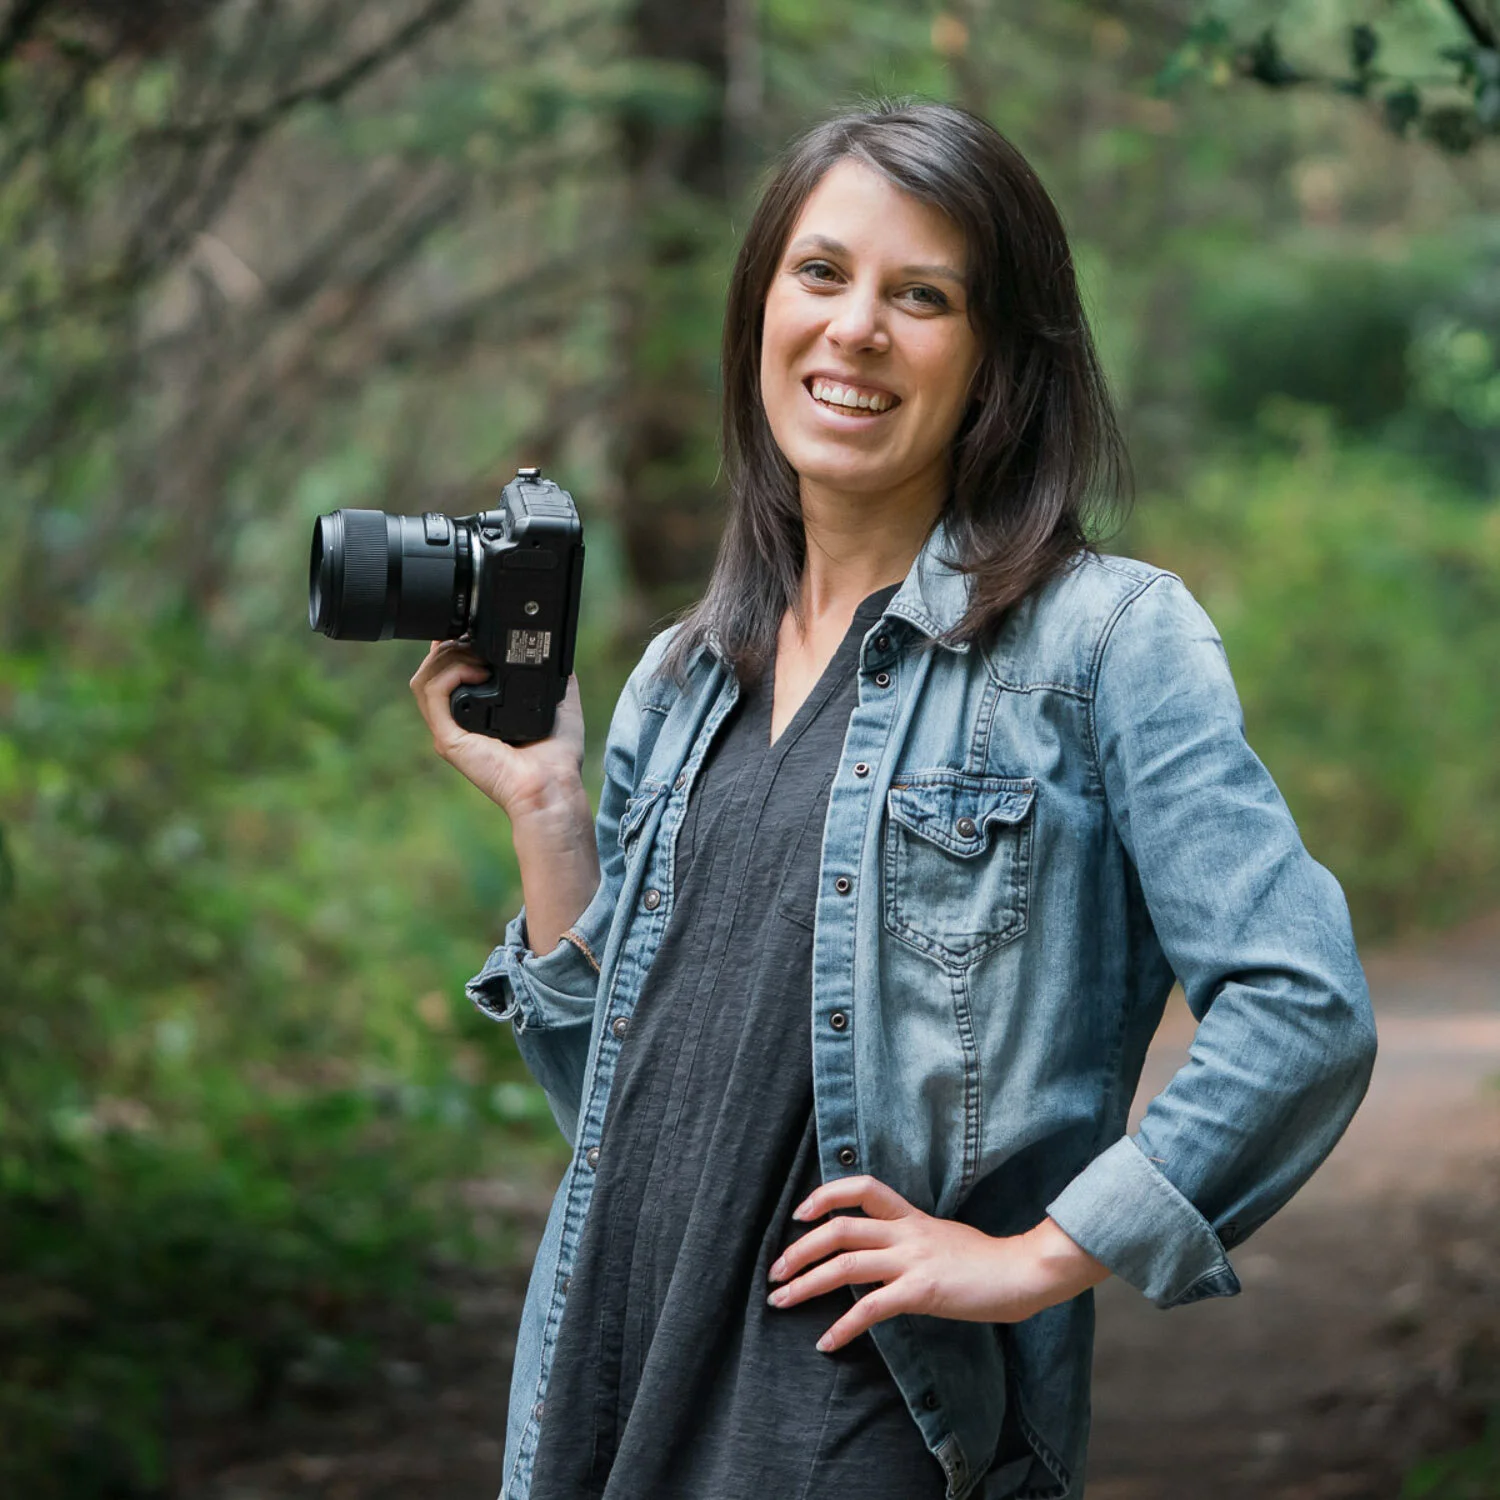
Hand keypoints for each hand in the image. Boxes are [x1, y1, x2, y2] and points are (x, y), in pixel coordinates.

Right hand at [409, 641, 585, 817]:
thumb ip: (552, 674)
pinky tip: (477, 672)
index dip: (451, 647)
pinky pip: (432, 694)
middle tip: (478, 642)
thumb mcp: (558, 701)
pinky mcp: (448, 739)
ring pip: (424, 679)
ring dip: (448, 657)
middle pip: (431, 670)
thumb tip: (554, 650)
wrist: (553, 785)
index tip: (468, 629)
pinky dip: (450, 675)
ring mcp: (449, 731)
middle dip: (451, 646)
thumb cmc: (557, 755)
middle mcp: (457, 721)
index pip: (445, 672)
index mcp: (475, 714)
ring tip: (479, 659)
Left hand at [766, 1175, 1110, 1352]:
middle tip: (774, 1272)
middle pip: (839, 1228)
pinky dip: (842, 1326)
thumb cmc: (989, 1262)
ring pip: (846, 1263)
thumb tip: (886, 1255)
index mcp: (912, 1217)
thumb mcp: (944, 1239)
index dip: (827, 1194)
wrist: (1025, 1272)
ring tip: (780, 1301)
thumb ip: (913, 1241)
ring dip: (806, 1283)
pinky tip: (826, 1342)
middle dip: (799, 1249)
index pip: (863, 1187)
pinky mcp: (922, 1291)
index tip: (801, 1213)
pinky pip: (871, 1307)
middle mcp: (907, 1232)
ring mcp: (914, 1260)